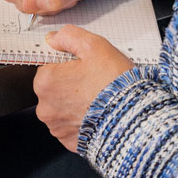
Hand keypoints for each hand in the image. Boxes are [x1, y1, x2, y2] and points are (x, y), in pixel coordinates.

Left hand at [33, 25, 134, 150]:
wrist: (133, 119)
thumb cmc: (114, 84)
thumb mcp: (94, 46)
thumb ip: (69, 37)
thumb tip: (54, 38)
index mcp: (45, 82)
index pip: (49, 66)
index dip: (68, 64)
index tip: (83, 67)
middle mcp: (45, 107)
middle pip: (54, 88)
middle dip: (70, 84)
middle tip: (94, 81)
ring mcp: (56, 126)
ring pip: (62, 107)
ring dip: (75, 103)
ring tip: (97, 98)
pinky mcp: (68, 141)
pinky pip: (71, 126)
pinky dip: (81, 120)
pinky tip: (97, 113)